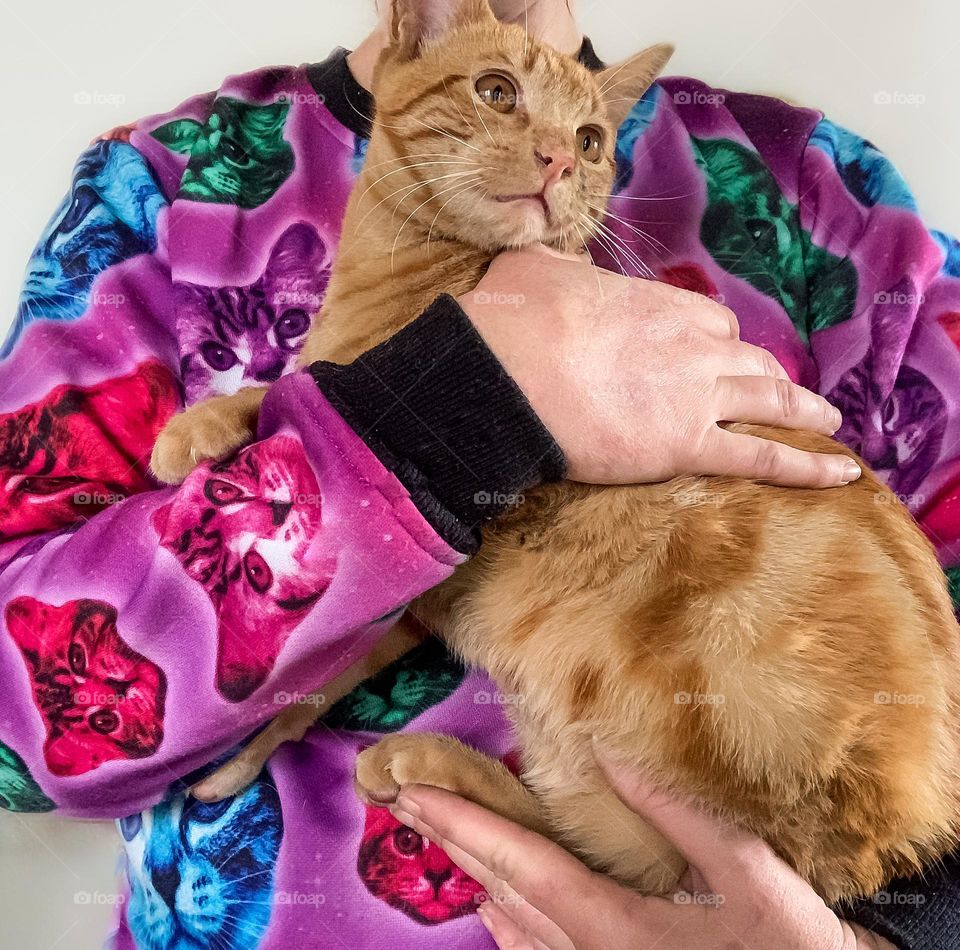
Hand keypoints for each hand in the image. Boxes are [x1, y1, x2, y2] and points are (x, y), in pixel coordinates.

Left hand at [386, 745, 894, 949]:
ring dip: (475, 876)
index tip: (415, 795)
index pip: (521, 864)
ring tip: (441, 837)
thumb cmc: (787, 946)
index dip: (465, 826)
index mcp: (616, 924)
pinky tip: (495, 907)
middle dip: (454, 843)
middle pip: (505, 893)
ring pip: (514, 928)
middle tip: (408, 802)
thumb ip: (677, 813)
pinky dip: (506, 923)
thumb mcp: (748, 875)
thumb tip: (607, 750)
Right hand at [460, 245, 859, 488]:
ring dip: (805, 411)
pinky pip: (764, 457)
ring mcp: (697, 396)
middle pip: (750, 360)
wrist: (506, 375)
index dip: (722, 341)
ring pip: (772, 401)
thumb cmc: (513, 320)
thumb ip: (557, 264)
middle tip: (785, 391)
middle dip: (771, 375)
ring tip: (829, 423)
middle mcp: (693, 346)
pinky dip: (806, 466)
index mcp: (661, 305)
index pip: (714, 323)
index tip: (723, 353)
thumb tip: (555, 261)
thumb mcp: (533, 268)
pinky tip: (838, 473)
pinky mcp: (688, 445)